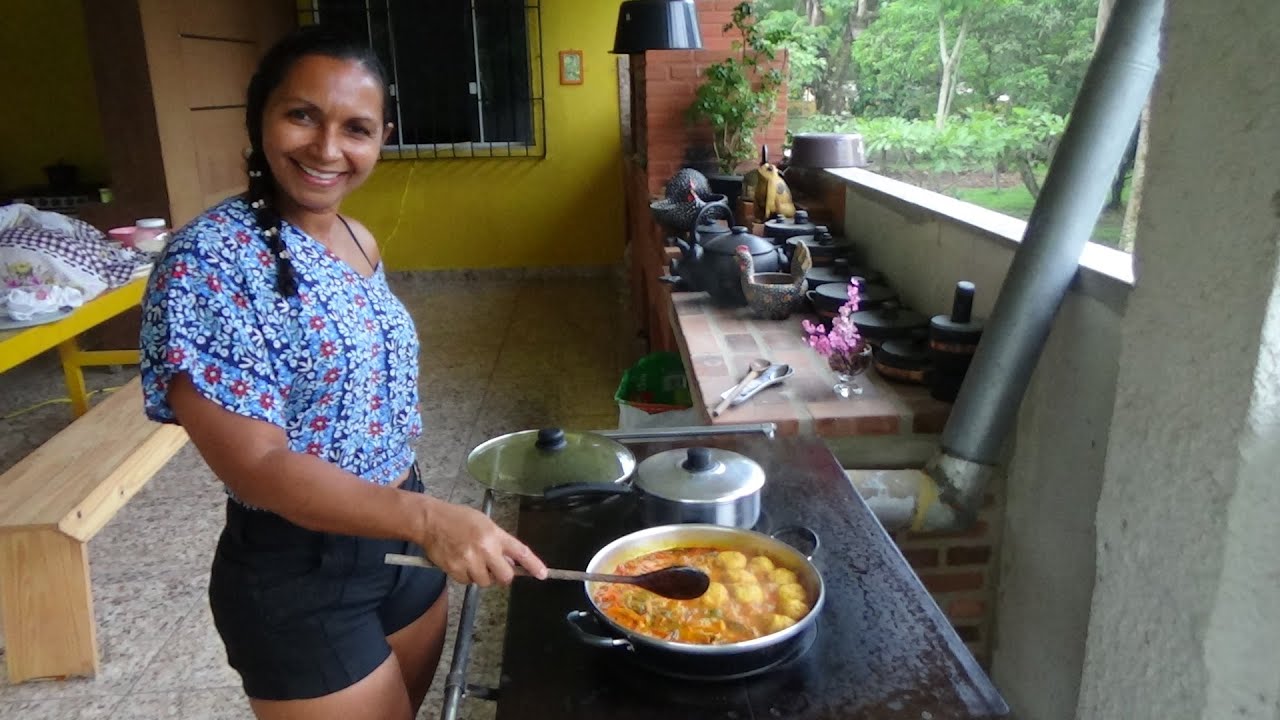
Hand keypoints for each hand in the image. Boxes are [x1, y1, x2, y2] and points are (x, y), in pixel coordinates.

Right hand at [419, 499, 547, 585]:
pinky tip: (460, 562)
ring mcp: (470, 562)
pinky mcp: (455, 571)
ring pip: (485, 582)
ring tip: (472, 560)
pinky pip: (468, 582)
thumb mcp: (485, 523)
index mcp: (494, 535)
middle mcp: (485, 549)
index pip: (520, 552)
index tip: (543, 574)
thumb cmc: (459, 519)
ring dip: (482, 575)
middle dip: (503, 576)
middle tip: (496, 568)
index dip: (533, 565)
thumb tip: (510, 562)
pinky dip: (466, 576)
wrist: (431, 521)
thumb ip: (499, 541)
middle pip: (505, 577)